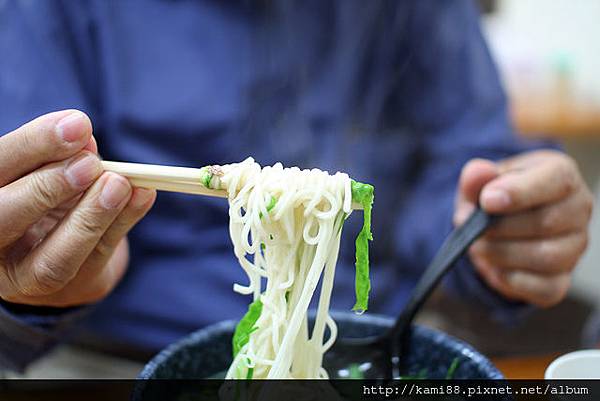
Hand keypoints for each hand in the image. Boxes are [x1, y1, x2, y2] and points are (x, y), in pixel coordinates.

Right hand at [0, 110, 155, 306]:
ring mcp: (22, 277)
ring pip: (53, 258)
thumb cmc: (42, 194)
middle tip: (89, 164)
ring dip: (91, 217)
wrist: (55, 246)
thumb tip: (84, 140)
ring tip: (120, 184)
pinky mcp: (64, 289)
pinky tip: (142, 196)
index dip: (32, 145)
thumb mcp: (44, 169)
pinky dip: (122, 224)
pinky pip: (94, 260)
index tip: (77, 124)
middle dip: (47, 187)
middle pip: (2, 217)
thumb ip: (58, 156)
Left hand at [454, 150, 592, 307]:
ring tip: (477, 245)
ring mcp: (574, 247)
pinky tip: (494, 266)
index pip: (557, 180)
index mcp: (561, 175)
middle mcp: (577, 210)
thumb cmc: (492, 197)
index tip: (487, 201)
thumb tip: (479, 172)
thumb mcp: (479, 183)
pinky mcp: (562, 280)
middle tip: (469, 226)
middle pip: (545, 222)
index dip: (520, 192)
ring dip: (500, 253)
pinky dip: (510, 279)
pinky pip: (543, 287)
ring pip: (545, 257)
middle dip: (499, 227)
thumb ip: (476, 177)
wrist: (492, 228)